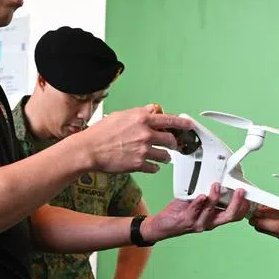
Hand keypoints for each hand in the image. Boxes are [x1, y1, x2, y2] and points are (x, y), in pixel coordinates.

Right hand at [77, 105, 193, 173]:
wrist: (89, 150)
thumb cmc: (100, 133)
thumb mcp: (121, 115)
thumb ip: (139, 113)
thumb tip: (152, 110)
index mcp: (142, 119)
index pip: (169, 120)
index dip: (182, 123)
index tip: (189, 125)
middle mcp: (145, 134)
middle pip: (170, 140)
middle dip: (173, 143)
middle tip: (171, 145)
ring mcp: (143, 150)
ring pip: (165, 156)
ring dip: (164, 157)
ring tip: (160, 157)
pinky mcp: (139, 164)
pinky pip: (154, 168)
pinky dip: (154, 167)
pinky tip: (150, 165)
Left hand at [141, 184, 248, 241]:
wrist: (163, 225)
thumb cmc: (182, 212)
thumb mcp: (199, 201)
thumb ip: (208, 193)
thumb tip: (216, 178)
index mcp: (215, 217)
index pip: (234, 214)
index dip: (244, 207)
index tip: (249, 196)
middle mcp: (210, 222)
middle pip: (229, 216)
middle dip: (236, 203)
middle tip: (240, 191)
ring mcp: (199, 223)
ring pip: (211, 212)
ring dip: (215, 198)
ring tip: (215, 186)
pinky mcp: (187, 221)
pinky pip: (194, 211)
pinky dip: (198, 203)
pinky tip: (200, 196)